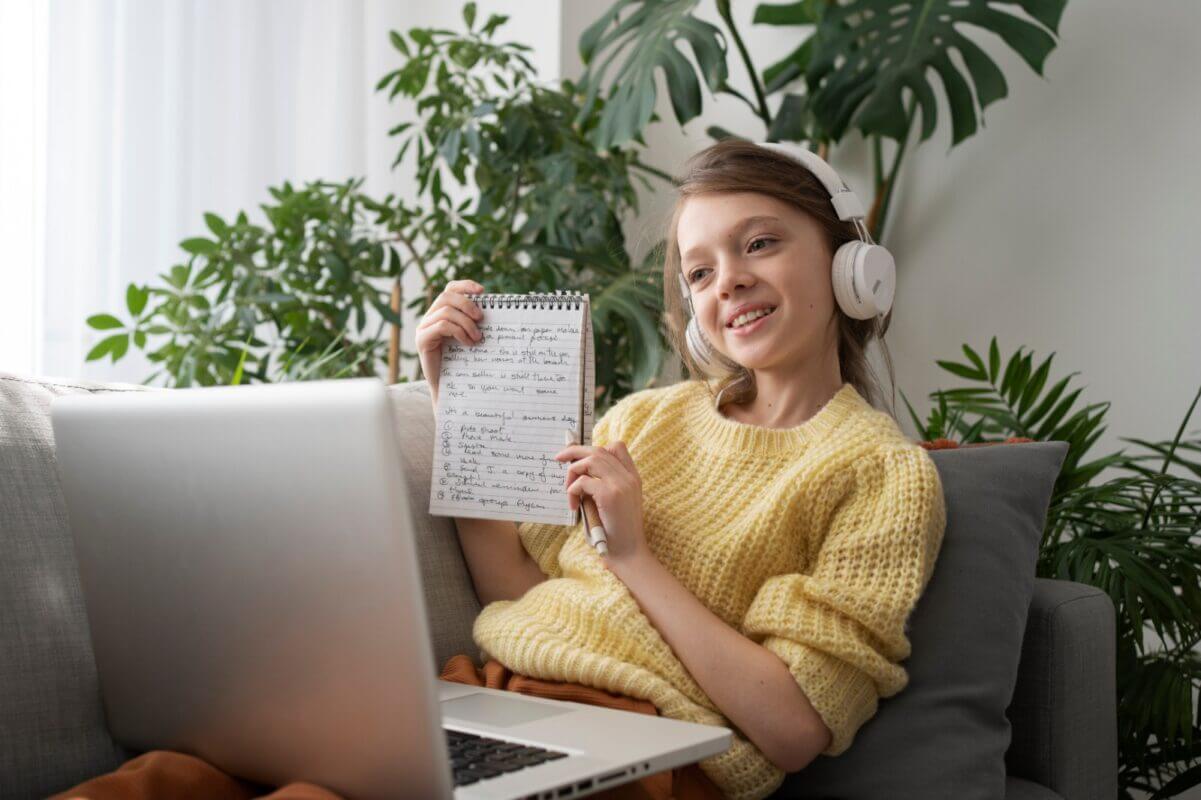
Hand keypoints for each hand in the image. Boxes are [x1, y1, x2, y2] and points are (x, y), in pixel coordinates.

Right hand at [415, 279, 484, 406]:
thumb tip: (494, 307)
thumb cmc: (464, 362)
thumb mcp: (471, 337)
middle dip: (467, 304)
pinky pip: (441, 326)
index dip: (465, 285)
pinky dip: (458, 332)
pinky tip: (468, 344)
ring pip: (445, 311)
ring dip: (466, 323)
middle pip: (446, 296)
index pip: (449, 289)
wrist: (451, 388)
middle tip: (482, 319)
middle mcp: (429, 318)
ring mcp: (423, 329)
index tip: (483, 291)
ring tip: (478, 337)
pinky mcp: (422, 340)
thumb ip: (475, 322)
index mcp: (441, 313)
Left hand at [554, 441, 647, 566]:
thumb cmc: (619, 531)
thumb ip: (607, 485)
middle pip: (598, 450)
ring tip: (569, 490)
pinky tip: (574, 506)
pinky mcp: (609, 495)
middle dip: (575, 452)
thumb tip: (580, 472)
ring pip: (590, 461)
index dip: (595, 447)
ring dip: (573, 472)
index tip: (578, 456)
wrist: (629, 553)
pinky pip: (582, 482)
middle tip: (559, 458)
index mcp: (633, 477)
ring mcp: (620, 484)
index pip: (617, 447)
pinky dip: (572, 491)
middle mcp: (628, 477)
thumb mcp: (619, 502)